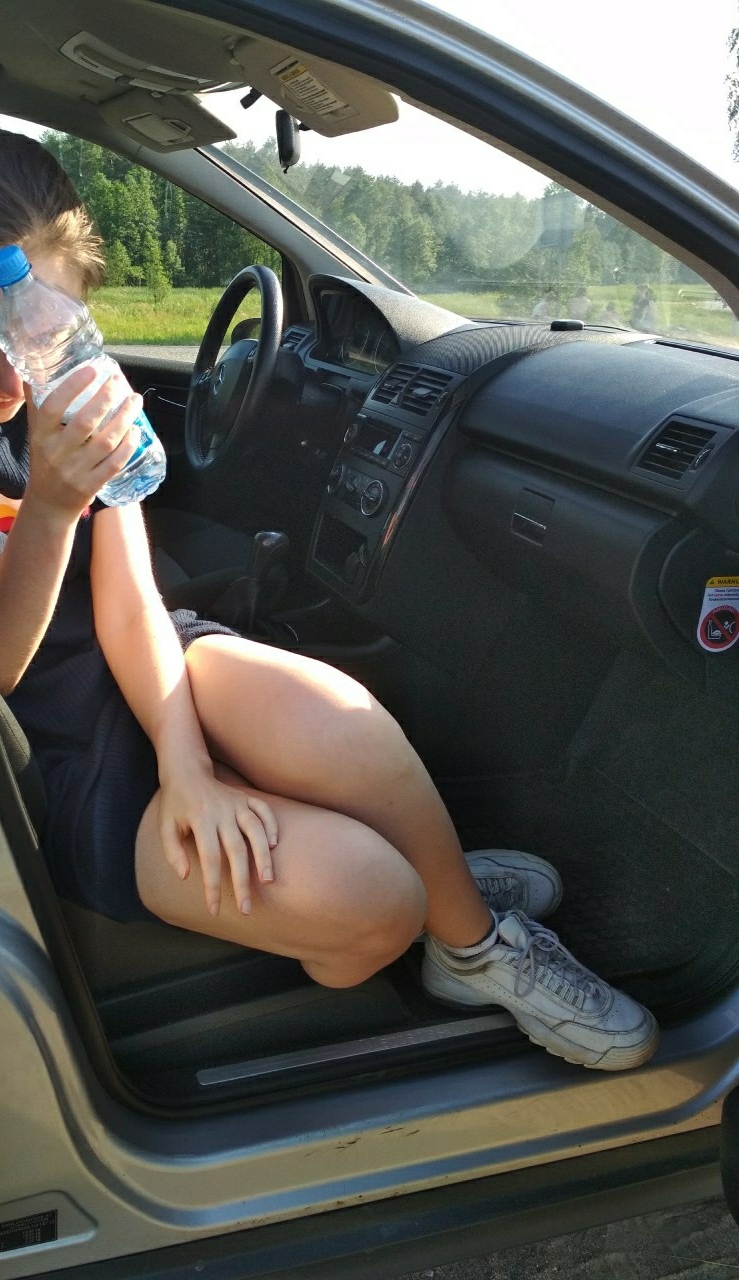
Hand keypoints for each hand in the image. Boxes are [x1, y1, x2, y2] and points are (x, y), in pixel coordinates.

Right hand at [25, 365, 139, 518]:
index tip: (92, 370)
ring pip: (106, 441)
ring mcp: (75, 470)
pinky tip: (136, 430)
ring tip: (135, 401)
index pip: (53, 406)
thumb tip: (39, 368)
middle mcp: (57, 452)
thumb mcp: (36, 432)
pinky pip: (114, 463)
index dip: (73, 387)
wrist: (49, 503)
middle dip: (106, 398)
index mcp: (41, 435)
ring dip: (124, 418)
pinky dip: (128, 445)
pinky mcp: (91, 485)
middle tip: (118, 380)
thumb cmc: (45, 460)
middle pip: (85, 422)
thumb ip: (39, 403)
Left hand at [157, 764, 278, 915]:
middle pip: (236, 850)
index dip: (213, 886)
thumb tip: (186, 876)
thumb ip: (173, 852)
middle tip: (245, 908)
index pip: (209, 859)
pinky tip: (273, 845)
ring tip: (268, 880)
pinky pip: (264, 810)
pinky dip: (271, 825)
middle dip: (242, 882)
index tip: (214, 909)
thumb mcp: (165, 827)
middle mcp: (221, 811)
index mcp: (200, 820)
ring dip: (263, 856)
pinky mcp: (246, 797)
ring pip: (255, 830)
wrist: (187, 770)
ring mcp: (236, 803)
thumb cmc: (175, 804)